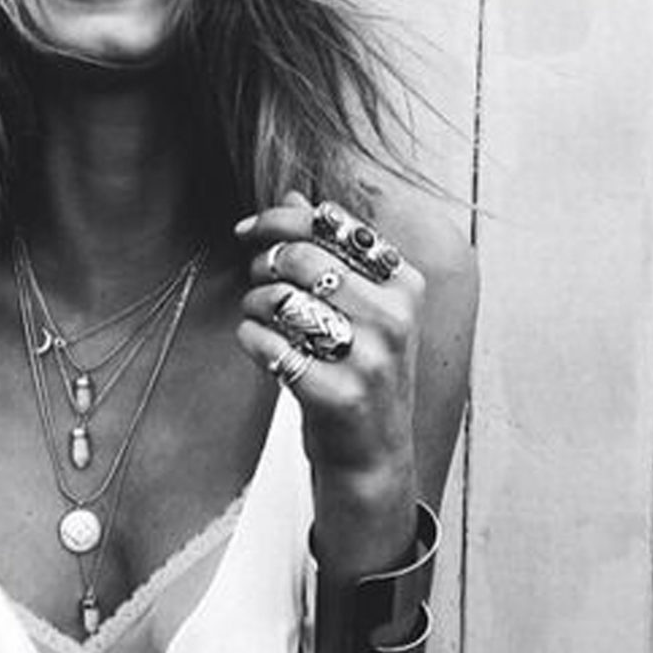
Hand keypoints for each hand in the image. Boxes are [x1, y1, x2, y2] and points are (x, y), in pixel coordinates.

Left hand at [234, 191, 425, 487]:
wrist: (373, 456)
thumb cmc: (359, 370)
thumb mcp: (359, 307)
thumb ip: (330, 250)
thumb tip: (293, 195)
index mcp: (404, 285)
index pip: (334, 225)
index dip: (279, 220)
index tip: (247, 230)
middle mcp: (395, 318)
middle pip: (303, 258)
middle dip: (263, 261)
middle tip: (255, 277)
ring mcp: (370, 359)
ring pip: (282, 299)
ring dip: (253, 301)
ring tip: (257, 314)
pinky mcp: (338, 396)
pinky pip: (268, 345)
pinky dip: (250, 337)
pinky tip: (257, 343)